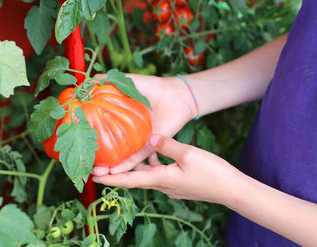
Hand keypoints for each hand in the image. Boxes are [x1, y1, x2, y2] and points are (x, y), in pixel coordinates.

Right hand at [92, 74, 195, 175]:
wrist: (176, 95)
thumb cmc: (151, 87)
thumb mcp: (126, 82)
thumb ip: (107, 81)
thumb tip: (86, 83)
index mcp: (117, 119)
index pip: (99, 131)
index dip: (87, 137)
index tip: (72, 142)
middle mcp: (124, 133)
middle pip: (107, 149)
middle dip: (95, 159)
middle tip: (84, 164)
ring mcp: (136, 142)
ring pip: (119, 159)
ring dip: (108, 168)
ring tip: (96, 173)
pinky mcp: (148, 147)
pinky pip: (135, 159)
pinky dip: (124, 167)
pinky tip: (113, 172)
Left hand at [93, 134, 240, 204]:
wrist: (231, 189)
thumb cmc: (212, 173)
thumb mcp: (189, 154)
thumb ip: (167, 144)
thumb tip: (150, 136)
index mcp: (161, 179)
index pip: (129, 180)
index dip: (110, 178)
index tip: (93, 176)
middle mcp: (162, 185)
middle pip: (133, 179)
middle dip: (115, 173)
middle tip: (99, 165)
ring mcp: (170, 185)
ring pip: (145, 176)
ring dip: (132, 169)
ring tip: (121, 157)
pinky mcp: (177, 183)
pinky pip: (156, 173)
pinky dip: (148, 165)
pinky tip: (152, 153)